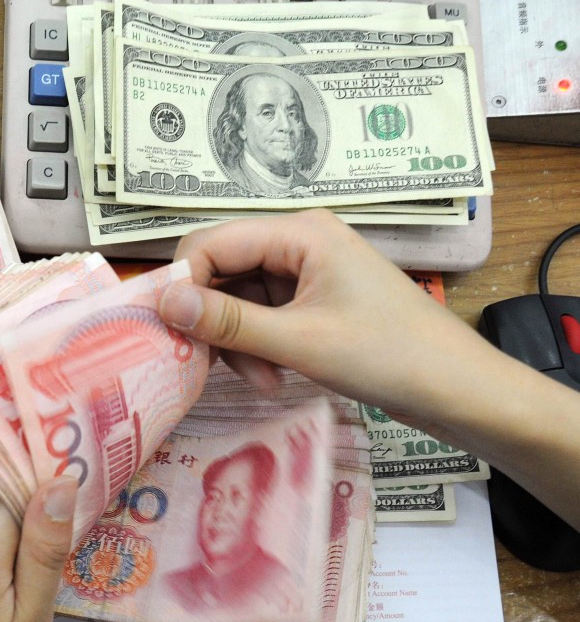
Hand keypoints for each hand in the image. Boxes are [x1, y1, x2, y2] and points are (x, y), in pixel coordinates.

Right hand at [156, 210, 579, 529]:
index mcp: (299, 232)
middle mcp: (298, 241)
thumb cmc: (386, 356)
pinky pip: (263, 315)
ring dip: (239, 341)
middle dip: (215, 320)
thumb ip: (228, 321)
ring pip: (239, 298)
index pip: (211, 242)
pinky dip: (259, 346)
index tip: (172, 334)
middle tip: (216, 365)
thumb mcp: (299, 341)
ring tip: (263, 380)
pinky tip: (274, 377)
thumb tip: (162, 302)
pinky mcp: (312, 300)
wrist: (457, 390)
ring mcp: (306, 271)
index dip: (183, 284)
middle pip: (222, 269)